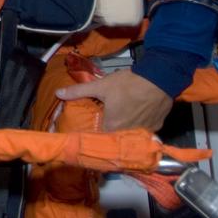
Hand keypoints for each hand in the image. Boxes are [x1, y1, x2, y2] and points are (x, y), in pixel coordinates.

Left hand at [55, 69, 173, 131]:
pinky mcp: (157, 127)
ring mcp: (145, 131)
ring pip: (131, 135)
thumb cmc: (128, 84)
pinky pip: (145, 131)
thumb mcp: (100, 85)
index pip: (100, 139)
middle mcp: (129, 134)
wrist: (160, 78)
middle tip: (105, 127)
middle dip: (110, 134)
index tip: (91, 134)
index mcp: (113, 127)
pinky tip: (136, 118)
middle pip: (117, 139)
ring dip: (126, 131)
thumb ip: (78, 91)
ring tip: (120, 123)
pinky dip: (140, 126)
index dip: (95, 136)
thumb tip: (57, 93)